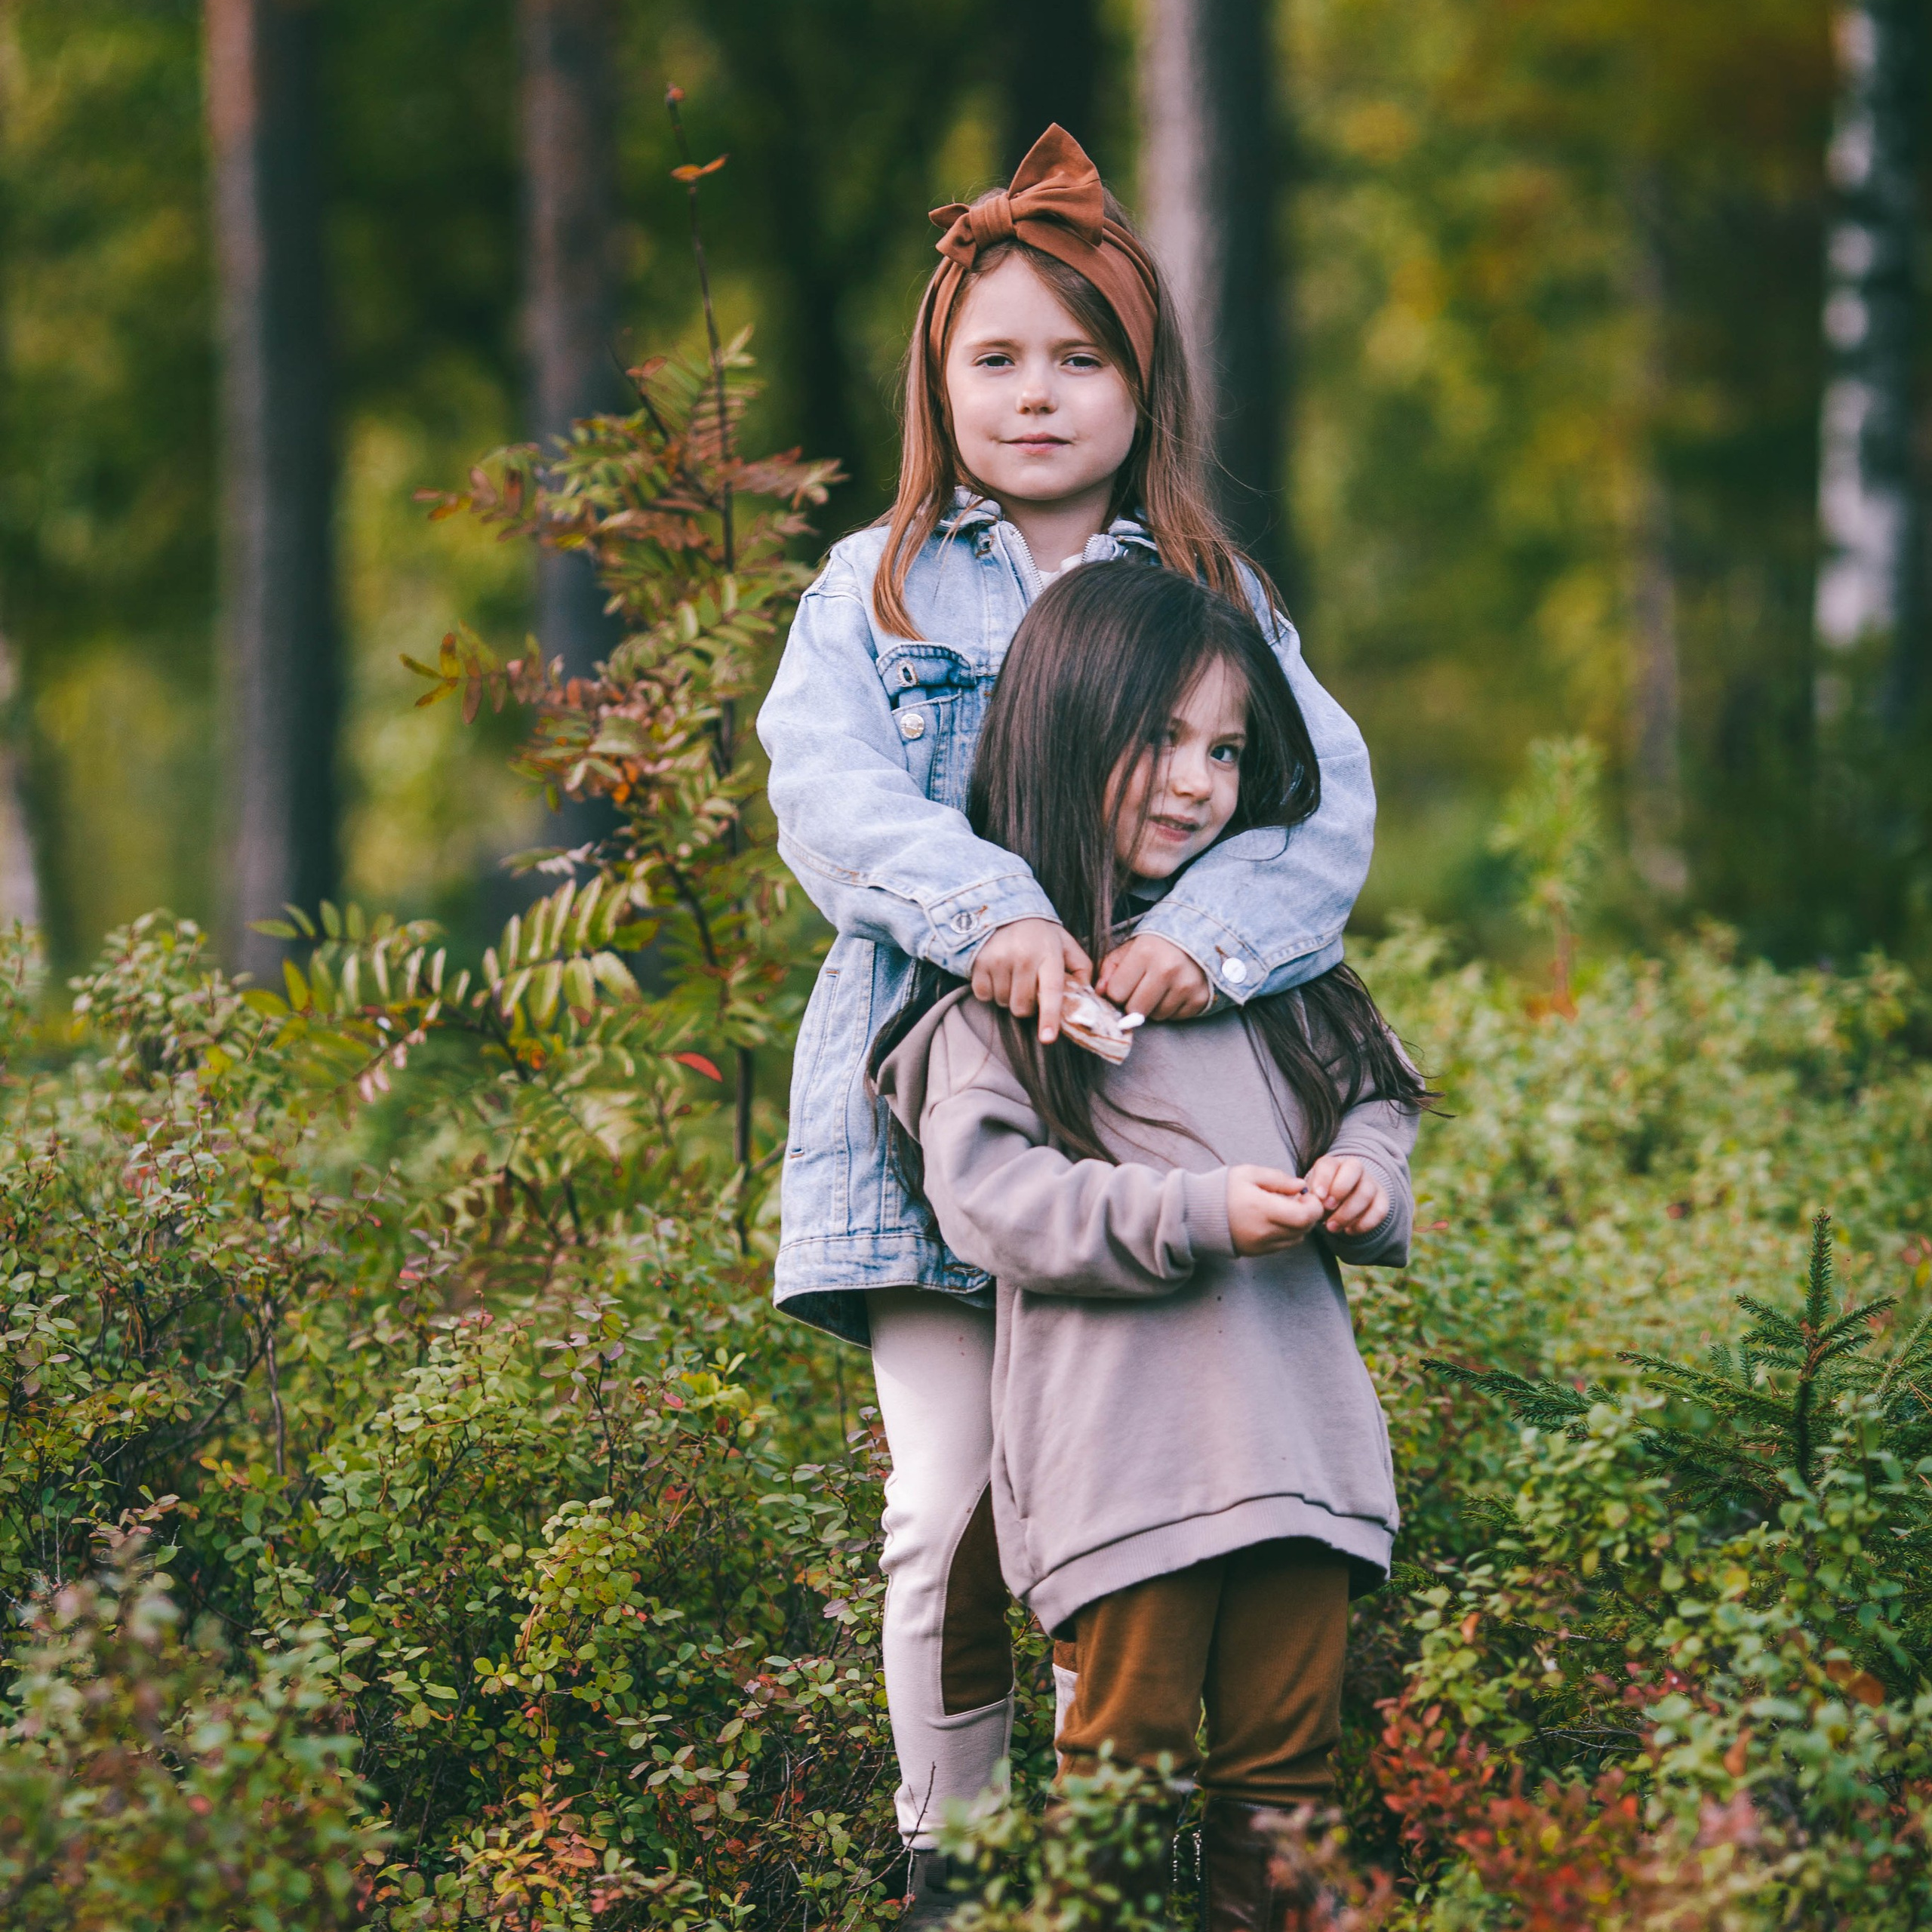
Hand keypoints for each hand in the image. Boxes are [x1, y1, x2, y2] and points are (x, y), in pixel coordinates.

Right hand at [970, 918, 1092, 1043]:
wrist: (1002, 908)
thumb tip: (1087, 994)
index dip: (1049, 1017)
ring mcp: (998, 959)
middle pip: (1023, 1006)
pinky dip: (990, 991)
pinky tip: (997, 974)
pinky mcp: (979, 962)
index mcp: (1049, 953)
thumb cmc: (1039, 934)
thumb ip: (1080, 967)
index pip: (1051, 991)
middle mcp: (1023, 956)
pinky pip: (984, 995)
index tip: (1048, 1038)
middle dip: (1027, 1005)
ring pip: (1003, 1003)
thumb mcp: (1065, 943)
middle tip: (1029, 987)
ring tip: (1013, 975)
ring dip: (1009, 997)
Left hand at [1096, 934, 1212, 1020]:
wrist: (1200, 936)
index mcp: (1146, 953)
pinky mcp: (1201, 999)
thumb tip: (1100, 993)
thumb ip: (1109, 968)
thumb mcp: (1130, 948)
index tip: (1124, 985)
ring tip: (1160, 988)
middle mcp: (1167, 970)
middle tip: (1141, 989)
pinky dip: (1171, 1009)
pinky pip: (1175, 1017)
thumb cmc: (1158, 945)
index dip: (1116, 992)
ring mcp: (1187, 986)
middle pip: (1135, 1010)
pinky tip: (1174, 992)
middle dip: (1133, 1004)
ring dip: (1153, 1008)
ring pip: (1156, 1016)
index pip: (1116, 993)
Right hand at [1227, 1164, 1323, 1255]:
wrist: (1197, 1214)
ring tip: (1286, 1210)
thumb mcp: (1248, 1174)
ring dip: (1299, 1225)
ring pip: (1296, 1239)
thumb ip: (1277, 1178)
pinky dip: (1288, 1233)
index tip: (1306, 1195)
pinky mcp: (1257, 1252)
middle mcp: (1264, 1231)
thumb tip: (1300, 1186)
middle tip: (1299, 1200)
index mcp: (1263, 1209)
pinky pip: (1283, 1245)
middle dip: (1309, 1214)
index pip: (1304, 1216)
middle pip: (1303, 1229)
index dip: (1314, 1206)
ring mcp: (1261, 1245)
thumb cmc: (1223, 1189)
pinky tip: (1276, 1220)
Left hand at [1304, 1154, 1388, 1235]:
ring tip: (1332, 1227)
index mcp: (1333, 1164)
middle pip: (1354, 1169)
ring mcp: (1371, 1183)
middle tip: (1327, 1208)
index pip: (1330, 1163)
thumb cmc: (1323, 1199)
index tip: (1318, 1197)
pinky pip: (1379, 1211)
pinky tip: (1349, 1231)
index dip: (1324, 1179)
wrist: (1343, 1207)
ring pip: (1366, 1192)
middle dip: (1340, 1190)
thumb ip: (1310, 1195)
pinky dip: (1363, 1224)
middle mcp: (1355, 1169)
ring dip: (1348, 1213)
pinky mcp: (1382, 1201)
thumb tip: (1309, 1201)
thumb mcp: (1313, 1195)